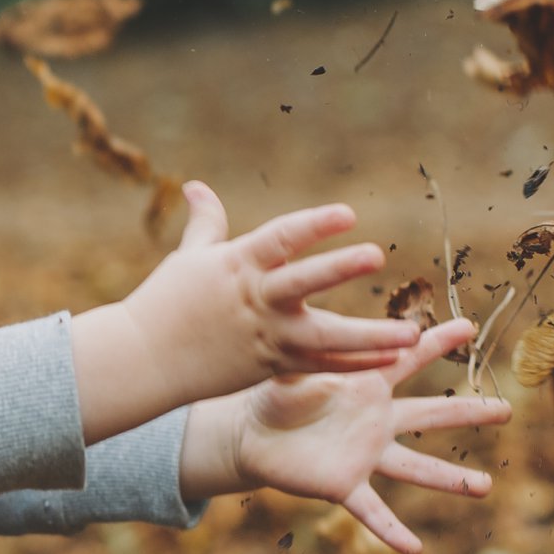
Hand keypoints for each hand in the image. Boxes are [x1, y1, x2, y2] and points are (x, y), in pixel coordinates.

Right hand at [71, 181, 419, 442]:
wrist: (142, 361)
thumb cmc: (165, 303)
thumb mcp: (188, 258)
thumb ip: (205, 223)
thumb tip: (195, 186)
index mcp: (238, 264)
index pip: (281, 238)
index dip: (314, 225)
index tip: (347, 214)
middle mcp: (257, 299)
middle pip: (303, 282)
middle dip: (339, 268)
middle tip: (376, 254)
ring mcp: (266, 335)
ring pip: (324, 337)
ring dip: (369, 336)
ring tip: (411, 333)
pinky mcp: (271, 365)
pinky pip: (320, 367)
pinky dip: (354, 363)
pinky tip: (392, 358)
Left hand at [184, 317, 511, 553]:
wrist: (252, 436)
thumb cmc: (275, 396)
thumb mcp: (294, 371)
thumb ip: (316, 357)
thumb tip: (332, 336)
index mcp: (367, 386)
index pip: (408, 360)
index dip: (436, 343)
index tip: (468, 326)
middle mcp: (377, 423)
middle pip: (431, 416)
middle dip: (469, 412)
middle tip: (507, 409)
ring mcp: (365, 456)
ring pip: (415, 468)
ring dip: (450, 479)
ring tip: (485, 487)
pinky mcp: (344, 485)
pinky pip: (372, 511)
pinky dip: (392, 531)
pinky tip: (415, 549)